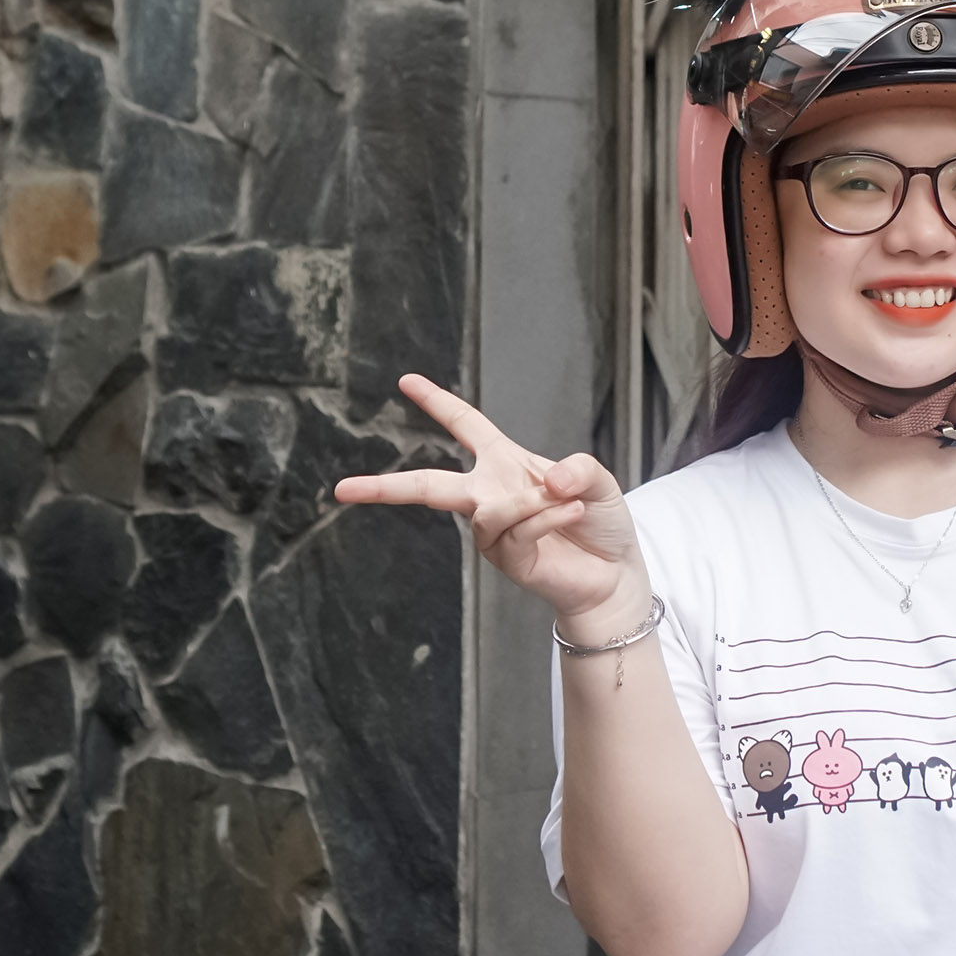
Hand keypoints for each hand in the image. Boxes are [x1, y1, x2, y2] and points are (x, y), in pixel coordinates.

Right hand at [333, 374, 643, 620]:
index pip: (467, 426)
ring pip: (490, 509)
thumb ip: (576, 467)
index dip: (438, 403)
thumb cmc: (600, 521)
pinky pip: (517, 529)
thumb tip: (548, 478)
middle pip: (429, 484)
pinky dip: (548, 517)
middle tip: (343, 489)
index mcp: (506, 464)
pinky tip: (572, 515)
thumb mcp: (596, 479)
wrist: (613, 573)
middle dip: (385, 486)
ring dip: (533, 502)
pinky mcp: (505, 559)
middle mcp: (491, 494)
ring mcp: (494, 530)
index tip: (406, 382)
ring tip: (570, 503)